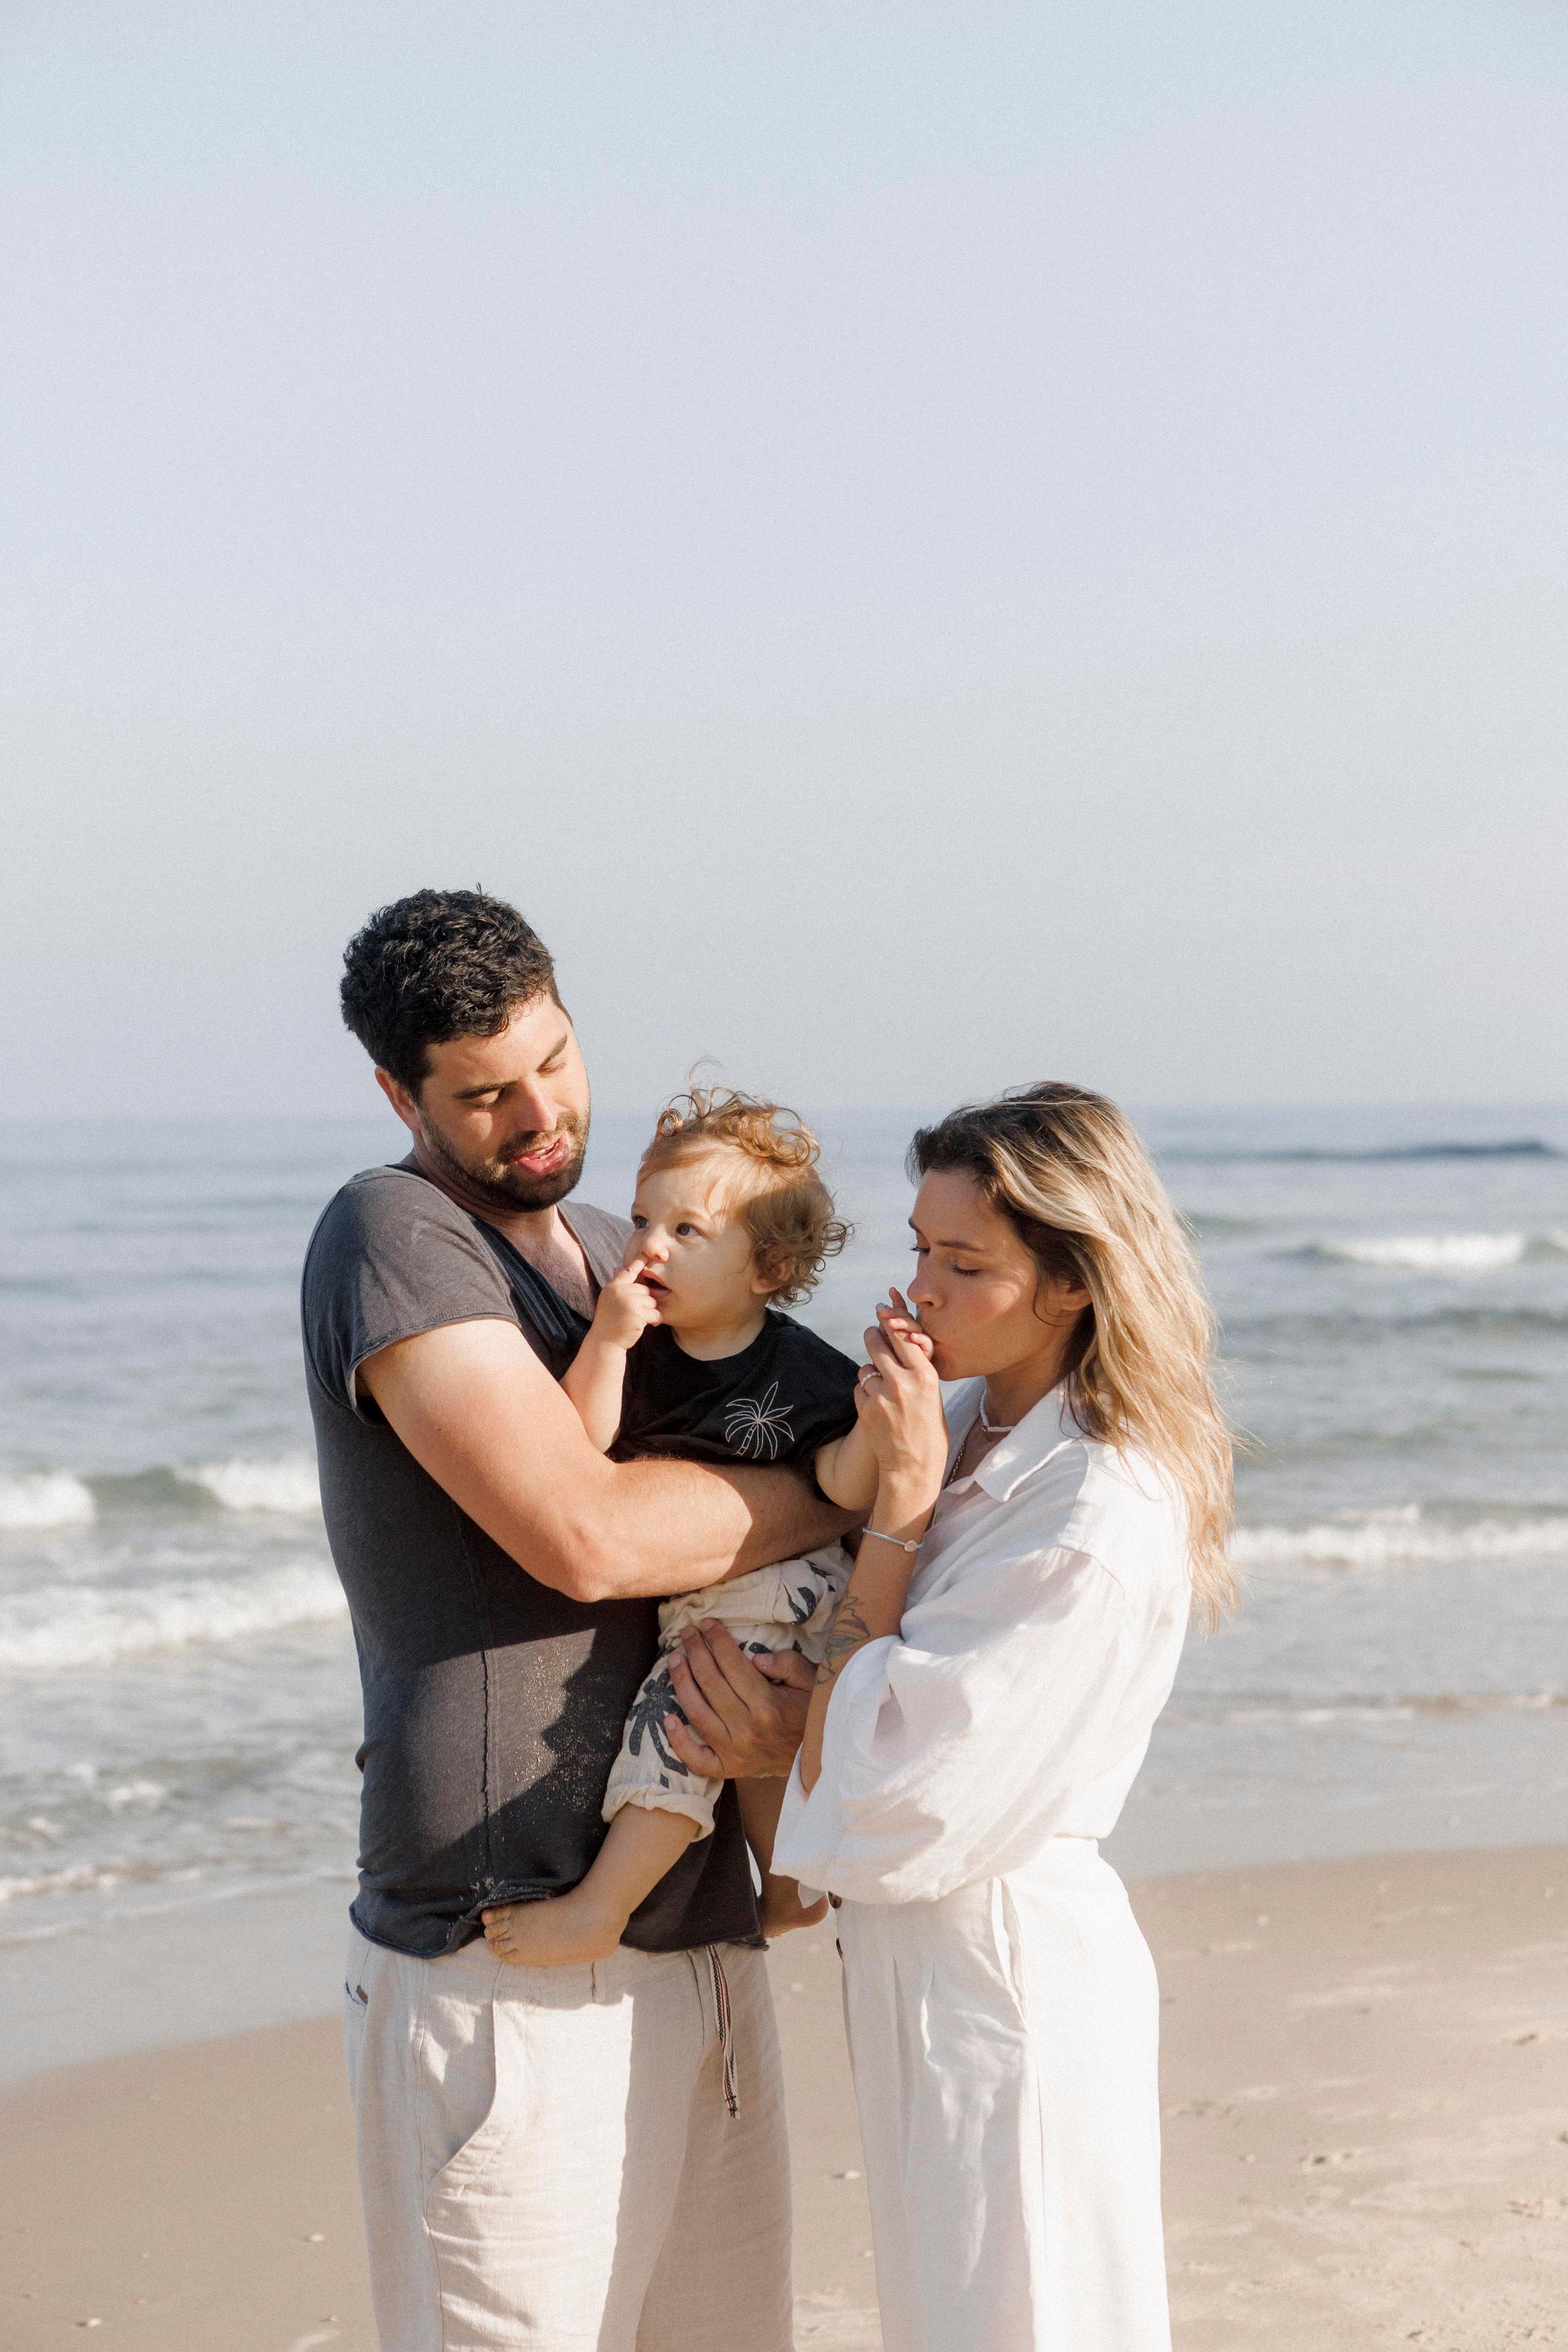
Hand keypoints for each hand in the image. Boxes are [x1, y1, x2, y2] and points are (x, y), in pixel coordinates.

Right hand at [592, 1257, 662, 1348]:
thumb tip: (619, 1268)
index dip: (640, 1261)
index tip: (649, 1253)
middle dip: (644, 1301)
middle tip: (635, 1313)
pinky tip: (646, 1325)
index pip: (629, 1270)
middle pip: (645, 1289)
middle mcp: (621, 1291)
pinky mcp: (639, 1313)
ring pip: (651, 1301)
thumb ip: (618, 1285)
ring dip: (649, 1311)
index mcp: (614, 1286)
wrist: (605, 1341)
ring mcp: (630, 1301)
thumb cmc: (609, 1321)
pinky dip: (655, 1320)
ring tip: (637, 1320)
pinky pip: (656, 1313)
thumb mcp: (609, 1299)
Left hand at [661, 1625, 814, 1778]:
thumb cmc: (811, 1713)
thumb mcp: (812, 1682)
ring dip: (681, 1683)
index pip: (732, 1664)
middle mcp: (747, 1729)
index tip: (707, 1623)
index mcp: (768, 1705)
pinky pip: (696, 1759)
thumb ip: (787, 1664)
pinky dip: (678, 1742)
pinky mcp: (727, 1769)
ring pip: (697, 1713)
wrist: (816, 1757)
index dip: (716, 1639)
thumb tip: (756, 1658)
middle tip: (687, 1633)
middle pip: (710, 1683)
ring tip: (674, 1660)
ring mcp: (734, 1752)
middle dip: (695, 1651)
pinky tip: (667, 1719)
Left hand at [855, 1289, 946, 1507]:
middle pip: (877, 1343)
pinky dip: (865, 1392)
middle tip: (872, 1332)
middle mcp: (903, 1382)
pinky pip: (859, 1388)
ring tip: (882, 1387)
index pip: (903, 1335)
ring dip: (870, 1372)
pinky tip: (877, 1406)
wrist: (914, 1467)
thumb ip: (917, 1369)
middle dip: (873, 1335)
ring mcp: (882, 1396)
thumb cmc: (929, 1430)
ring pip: (866, 1367)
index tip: (883, 1308)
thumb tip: (900, 1339)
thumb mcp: (932, 1395)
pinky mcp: (865, 1410)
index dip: (891, 1320)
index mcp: (926, 1376)